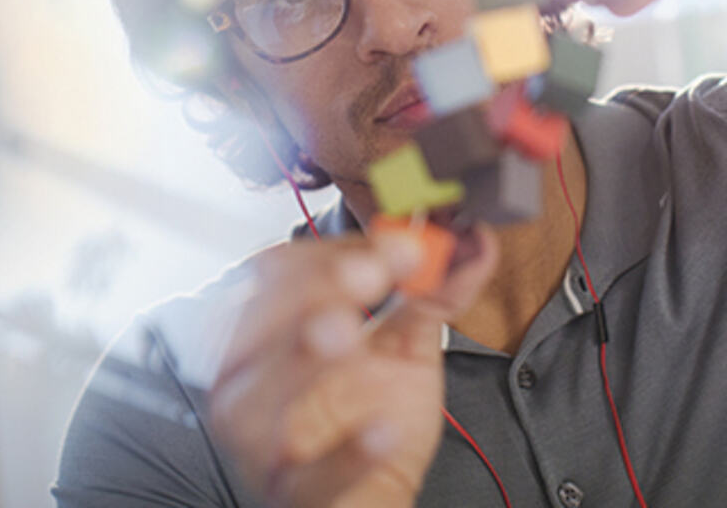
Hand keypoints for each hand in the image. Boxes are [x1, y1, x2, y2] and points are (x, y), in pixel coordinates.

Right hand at [209, 228, 497, 507]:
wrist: (375, 492)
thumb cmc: (375, 414)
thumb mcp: (405, 345)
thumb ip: (434, 294)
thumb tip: (474, 244)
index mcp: (275, 332)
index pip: (278, 275)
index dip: (334, 253)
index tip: (398, 244)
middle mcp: (252, 384)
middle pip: (253, 328)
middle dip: (312, 290)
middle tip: (371, 273)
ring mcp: (267, 444)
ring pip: (255, 401)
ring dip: (301, 359)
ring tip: (350, 333)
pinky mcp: (298, 494)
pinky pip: (310, 474)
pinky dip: (344, 452)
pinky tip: (380, 429)